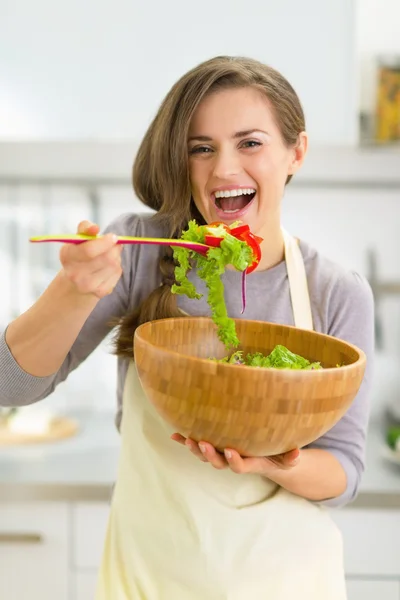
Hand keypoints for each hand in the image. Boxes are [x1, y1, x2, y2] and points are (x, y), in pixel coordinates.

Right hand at [59, 221, 122, 298]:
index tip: (113, 237)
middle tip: (116, 244)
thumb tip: (94, 228)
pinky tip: (109, 266)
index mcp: (67, 256)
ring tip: (111, 254)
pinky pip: (117, 274)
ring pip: (114, 265)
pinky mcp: (100, 292)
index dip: (105, 242)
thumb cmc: (79, 254)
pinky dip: (117, 267)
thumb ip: (85, 228)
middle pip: (106, 258)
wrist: (76, 281)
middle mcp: (74, 273)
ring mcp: (87, 285)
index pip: (89, 250)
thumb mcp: (78, 239)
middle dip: (115, 248)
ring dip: (117, 256)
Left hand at [171, 433, 299, 475]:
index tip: (231, 451)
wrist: (269, 461)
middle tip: (202, 443)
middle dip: (209, 454)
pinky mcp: (215, 447)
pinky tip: (174, 435)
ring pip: (206, 455)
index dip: (234, 461)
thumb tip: (297, 454)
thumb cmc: (279, 457)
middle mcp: (234, 460)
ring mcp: (223, 455)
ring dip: (195, 448)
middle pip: (218, 462)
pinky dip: (186, 441)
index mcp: (250, 463)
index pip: (240, 466)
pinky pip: (199, 445)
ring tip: (186, 439)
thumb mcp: (288, 459)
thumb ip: (291, 458)